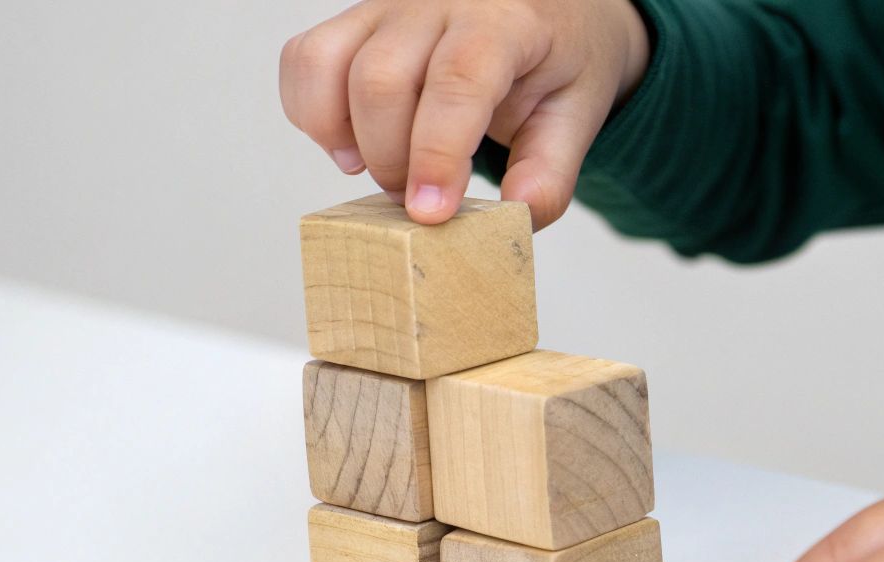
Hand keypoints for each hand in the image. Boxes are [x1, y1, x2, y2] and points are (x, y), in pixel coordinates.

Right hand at [279, 0, 651, 227]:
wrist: (543, 5)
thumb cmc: (557, 57)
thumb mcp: (578, 111)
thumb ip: (551, 169)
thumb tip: (518, 217)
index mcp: (502, 22)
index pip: (457, 80)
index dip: (436, 153)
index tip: (429, 212)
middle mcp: (435, 3)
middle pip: (380, 80)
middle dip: (391, 160)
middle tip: (418, 199)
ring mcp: (386, 7)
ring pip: (326, 65)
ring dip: (342, 137)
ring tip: (381, 169)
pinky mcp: (354, 20)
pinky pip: (305, 60)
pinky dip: (313, 114)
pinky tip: (355, 142)